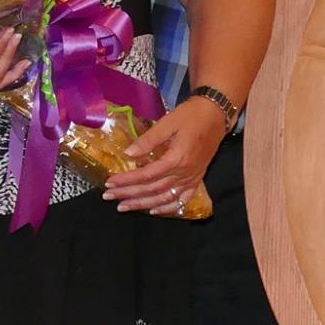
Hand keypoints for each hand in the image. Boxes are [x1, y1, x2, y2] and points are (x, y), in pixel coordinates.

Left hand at [104, 97, 226, 215]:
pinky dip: (168, 208)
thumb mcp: (167, 123)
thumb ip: (148, 140)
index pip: (146, 175)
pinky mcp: (197, 179)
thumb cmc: (191, 116)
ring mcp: (192, 178)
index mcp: (177, 159)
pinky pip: (182, 199)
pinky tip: (154, 210)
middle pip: (153, 189)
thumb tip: (128, 154)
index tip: (109, 182)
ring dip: (143, 204)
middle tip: (109, 197)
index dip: (126, 180)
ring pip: (164, 198)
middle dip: (129, 194)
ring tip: (124, 206)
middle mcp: (185, 173)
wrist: (216, 114)